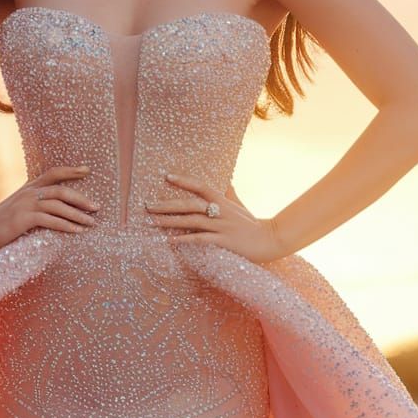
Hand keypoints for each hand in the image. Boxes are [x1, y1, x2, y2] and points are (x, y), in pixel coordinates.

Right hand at [0, 164, 98, 249]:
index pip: (53, 173)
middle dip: (81, 199)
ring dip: (78, 215)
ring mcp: (27, 204)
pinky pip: (50, 220)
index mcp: (30, 187)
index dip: (71, 170)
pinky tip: (77, 231)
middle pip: (61, 190)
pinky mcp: (24, 218)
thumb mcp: (20, 205)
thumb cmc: (2, 220)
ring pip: (58, 205)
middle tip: (97, 208)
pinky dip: (66, 225)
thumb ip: (35, 201)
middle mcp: (30, 192)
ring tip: (92, 223)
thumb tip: (58, 206)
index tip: (87, 170)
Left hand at [145, 172, 288, 263]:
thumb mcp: (239, 207)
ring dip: (170, 221)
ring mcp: (221, 226)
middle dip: (167, 205)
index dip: (184, 180)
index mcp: (222, 201)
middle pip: (189, 204)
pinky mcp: (224, 241)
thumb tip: (226, 182)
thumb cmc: (252, 223)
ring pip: (191, 220)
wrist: (270, 240)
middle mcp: (220, 211)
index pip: (200, 186)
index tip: (167, 176)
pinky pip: (201, 239)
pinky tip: (171, 240)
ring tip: (152, 222)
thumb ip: (230, 195)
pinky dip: (185, 239)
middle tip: (147, 205)